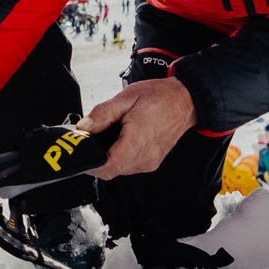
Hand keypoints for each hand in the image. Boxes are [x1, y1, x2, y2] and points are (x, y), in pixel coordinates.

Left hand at [76, 77, 196, 178]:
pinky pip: (130, 166)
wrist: (185, 100)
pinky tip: (122, 140)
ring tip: (111, 135)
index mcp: (138, 141)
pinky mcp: (152, 162)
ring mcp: (150, 162)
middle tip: (93, 139)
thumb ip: (102, 114)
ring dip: (110, 157)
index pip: (108, 166)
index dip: (91, 163)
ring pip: (120, 169)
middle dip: (98, 158)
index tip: (83, 151)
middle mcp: (145, 157)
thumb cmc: (160, 97)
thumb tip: (84, 127)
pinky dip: (121, 156)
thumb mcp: (126, 98)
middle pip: (111, 171)